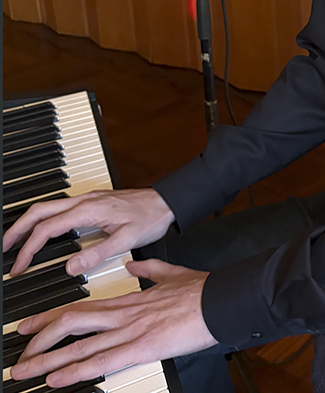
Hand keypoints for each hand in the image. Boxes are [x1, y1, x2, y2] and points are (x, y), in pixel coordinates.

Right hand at [2, 188, 174, 275]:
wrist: (167, 201)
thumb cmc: (151, 217)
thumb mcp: (127, 239)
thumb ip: (98, 253)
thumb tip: (71, 266)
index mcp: (88, 210)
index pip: (47, 228)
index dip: (29, 249)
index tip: (19, 267)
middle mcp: (85, 201)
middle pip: (39, 211)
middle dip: (17, 229)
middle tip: (4, 250)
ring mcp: (88, 199)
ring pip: (48, 207)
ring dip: (29, 223)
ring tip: (17, 242)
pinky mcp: (93, 202)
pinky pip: (60, 208)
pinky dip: (44, 219)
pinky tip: (44, 232)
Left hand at [9, 260, 217, 388]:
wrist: (219, 298)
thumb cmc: (201, 290)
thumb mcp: (171, 274)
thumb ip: (149, 270)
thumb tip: (133, 266)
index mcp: (130, 300)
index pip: (82, 307)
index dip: (53, 316)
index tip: (32, 324)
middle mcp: (124, 315)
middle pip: (72, 323)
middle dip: (40, 338)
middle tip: (18, 349)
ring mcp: (130, 331)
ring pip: (80, 345)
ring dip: (47, 360)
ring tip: (23, 371)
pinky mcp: (142, 347)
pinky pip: (101, 361)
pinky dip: (75, 371)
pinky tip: (56, 378)